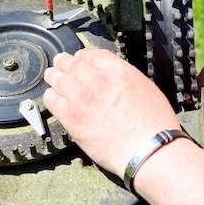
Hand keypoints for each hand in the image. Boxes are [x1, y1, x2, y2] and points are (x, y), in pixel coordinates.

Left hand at [43, 49, 179, 177]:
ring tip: (50, 75)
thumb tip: (114, 78)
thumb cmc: (154, 126)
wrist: (148, 150)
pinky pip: (53, 101)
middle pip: (73, 63)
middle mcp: (98, 80)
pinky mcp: (72, 117)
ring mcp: (82, 98)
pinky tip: (50, 96)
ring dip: (54, 75)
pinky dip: (50, 96)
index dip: (83, 55)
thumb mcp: (146, 89)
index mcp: (118, 71)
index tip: (79, 57)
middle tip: (59, 62)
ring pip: (59, 79)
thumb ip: (126, 79)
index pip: (93, 54)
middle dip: (64, 61)